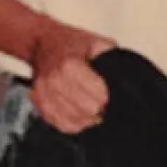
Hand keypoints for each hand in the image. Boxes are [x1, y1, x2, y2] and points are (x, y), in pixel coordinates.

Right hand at [28, 20, 115, 134]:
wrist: (41, 42)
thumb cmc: (68, 43)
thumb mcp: (95, 42)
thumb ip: (111, 57)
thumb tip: (127, 74)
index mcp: (70, 65)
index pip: (98, 96)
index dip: (108, 97)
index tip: (107, 93)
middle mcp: (55, 81)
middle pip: (88, 111)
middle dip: (98, 108)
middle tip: (100, 100)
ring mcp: (44, 94)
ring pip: (74, 121)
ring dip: (86, 117)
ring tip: (90, 107)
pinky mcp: (39, 103)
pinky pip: (61, 124)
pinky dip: (73, 122)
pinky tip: (78, 113)